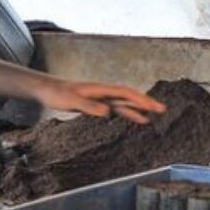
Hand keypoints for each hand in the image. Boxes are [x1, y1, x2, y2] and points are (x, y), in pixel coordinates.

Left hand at [34, 80, 166, 123]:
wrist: (47, 90)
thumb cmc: (58, 93)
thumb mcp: (71, 101)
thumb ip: (89, 106)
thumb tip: (108, 112)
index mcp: (100, 89)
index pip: (125, 93)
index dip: (141, 99)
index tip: (154, 106)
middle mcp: (104, 92)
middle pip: (129, 97)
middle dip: (146, 103)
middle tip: (163, 110)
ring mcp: (101, 98)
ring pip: (124, 103)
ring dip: (138, 109)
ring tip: (153, 117)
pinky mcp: (97, 105)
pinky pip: (116, 109)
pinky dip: (127, 114)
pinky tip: (134, 120)